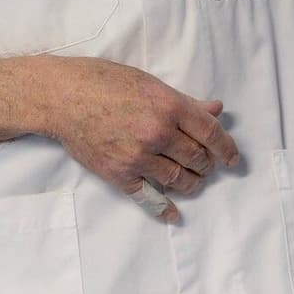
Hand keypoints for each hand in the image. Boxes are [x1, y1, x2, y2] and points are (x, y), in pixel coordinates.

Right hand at [41, 57, 240, 223]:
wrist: (62, 97)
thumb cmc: (103, 81)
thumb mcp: (148, 83)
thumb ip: (184, 102)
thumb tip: (215, 109)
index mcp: (168, 105)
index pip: (210, 132)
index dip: (226, 147)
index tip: (232, 157)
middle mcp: (157, 133)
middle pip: (197, 158)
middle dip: (207, 164)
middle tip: (207, 165)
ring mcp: (138, 156)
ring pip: (179, 179)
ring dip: (192, 183)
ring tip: (193, 180)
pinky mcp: (120, 174)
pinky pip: (150, 197)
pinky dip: (165, 208)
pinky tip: (174, 213)